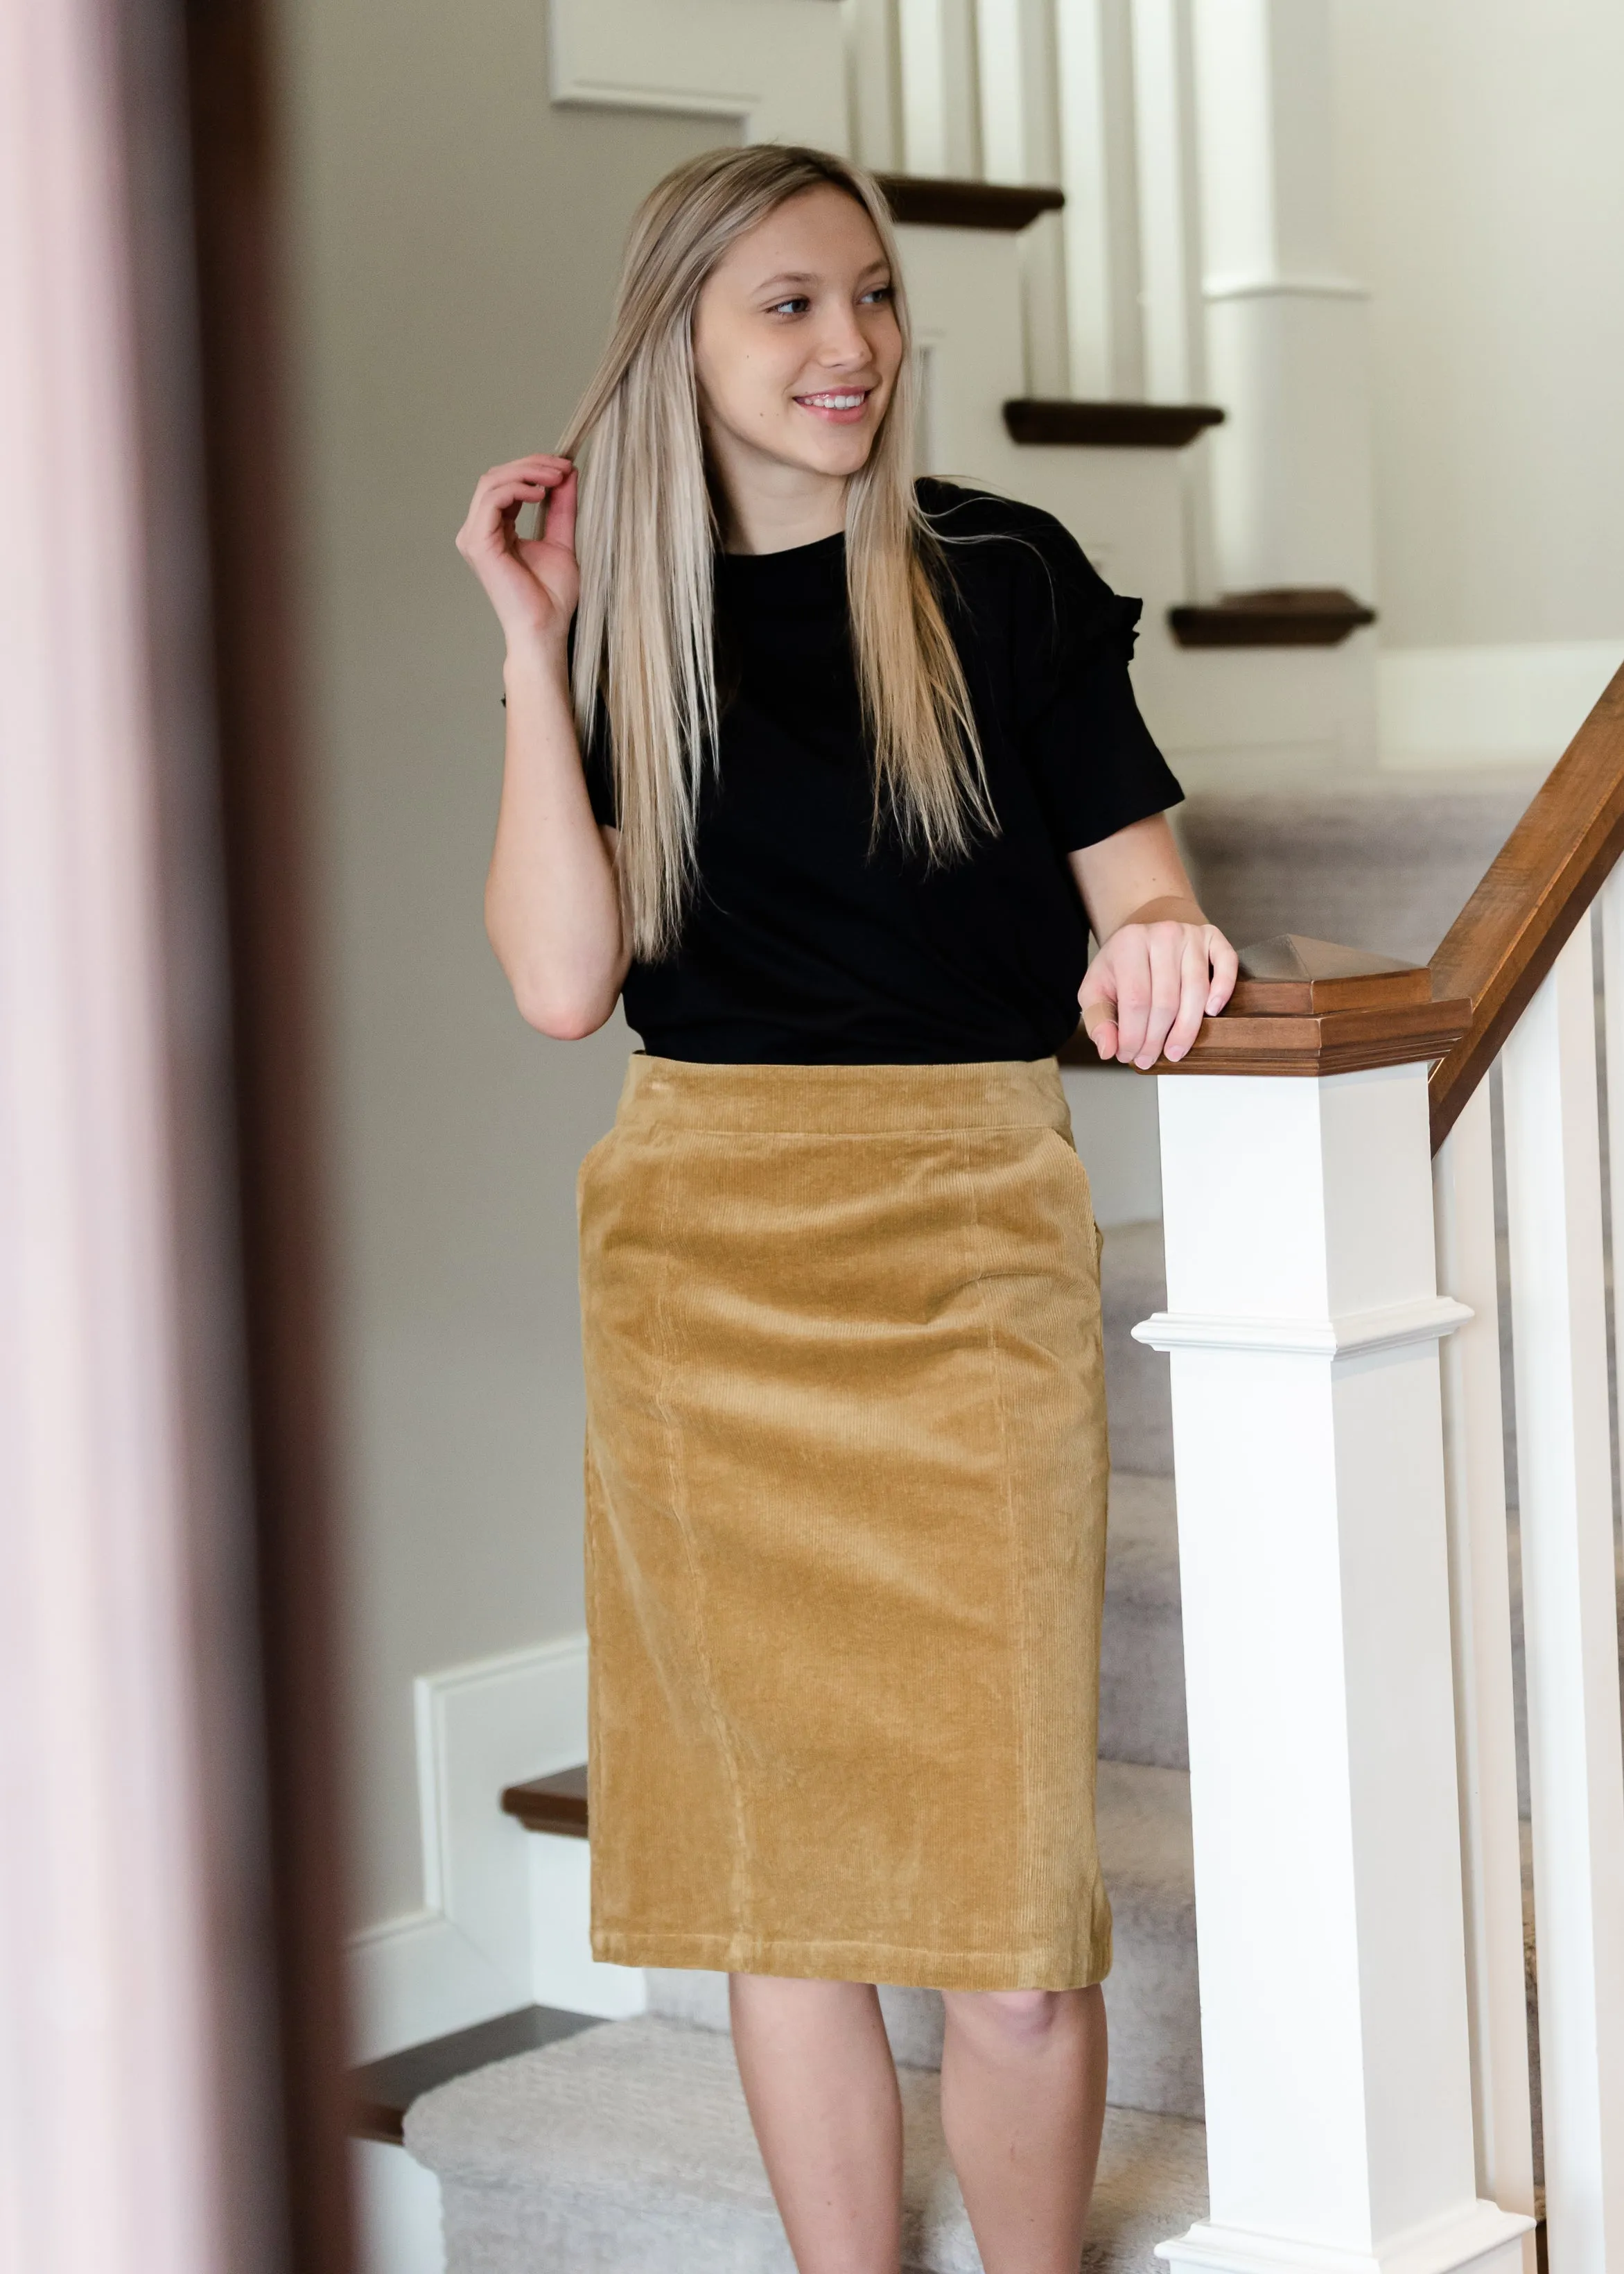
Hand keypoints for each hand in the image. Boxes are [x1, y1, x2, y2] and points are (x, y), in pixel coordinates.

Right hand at [456, 453, 579, 654]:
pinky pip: (493, 499)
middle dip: (531, 465)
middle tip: (563, 467)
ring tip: (556, 477)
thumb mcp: (561, 540)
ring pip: (492, 482)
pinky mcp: (478, 543)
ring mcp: (474, 537)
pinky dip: (518, 488)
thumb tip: (568, 472)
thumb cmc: (551, 598)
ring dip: (527, 472)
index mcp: (494, 530)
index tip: (565, 468)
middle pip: (496, 476)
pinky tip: (541, 493)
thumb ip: (561, 507)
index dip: (534, 469)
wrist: (545, 629)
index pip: (506, 484)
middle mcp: (479, 531)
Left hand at [1078, 916, 1236, 1067]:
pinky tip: (1211, 1012)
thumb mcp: (1096, 989)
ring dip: (1186, 1029)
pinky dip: (1223, 989)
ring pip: (1196, 991)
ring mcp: (1191, 936)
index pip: (1135, 1000)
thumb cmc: (1121, 967)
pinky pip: (1226, 964)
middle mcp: (1162, 935)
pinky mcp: (1212, 939)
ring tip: (1174, 1051)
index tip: (1128, 1055)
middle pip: (1166, 1000)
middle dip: (1157, 1038)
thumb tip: (1107, 1049)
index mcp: (1129, 943)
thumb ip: (1097, 1019)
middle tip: (1149, 1058)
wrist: (1143, 939)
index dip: (1133, 1035)